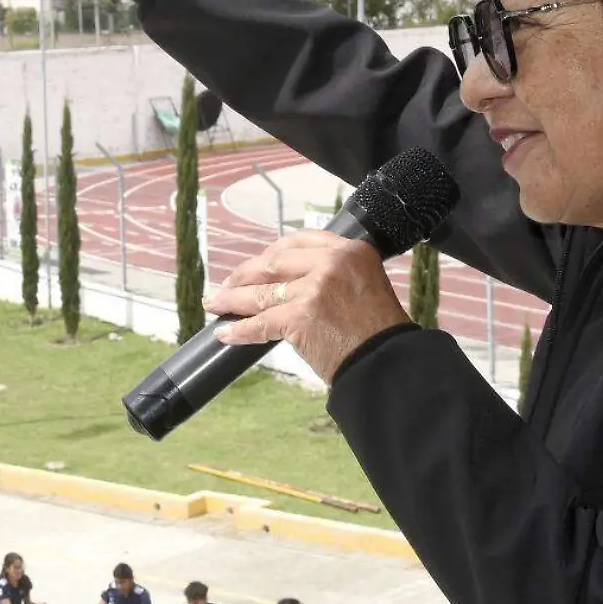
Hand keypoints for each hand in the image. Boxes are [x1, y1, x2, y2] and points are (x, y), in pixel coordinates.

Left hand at [204, 231, 411, 382]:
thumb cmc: (378, 330)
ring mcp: (313, 289)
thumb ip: (335, 274)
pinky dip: (240, 330)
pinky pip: (261, 323)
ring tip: (215, 304)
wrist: (387, 361)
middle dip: (244, 274)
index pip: (298, 242)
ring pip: (261, 293)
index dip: (270, 254)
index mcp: (349, 250)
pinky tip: (226, 332)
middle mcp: (330, 263)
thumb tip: (292, 281)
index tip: (256, 263)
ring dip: (232, 299)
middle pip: (273, 263)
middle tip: (227, 284)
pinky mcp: (299, 317)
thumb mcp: (365, 284)